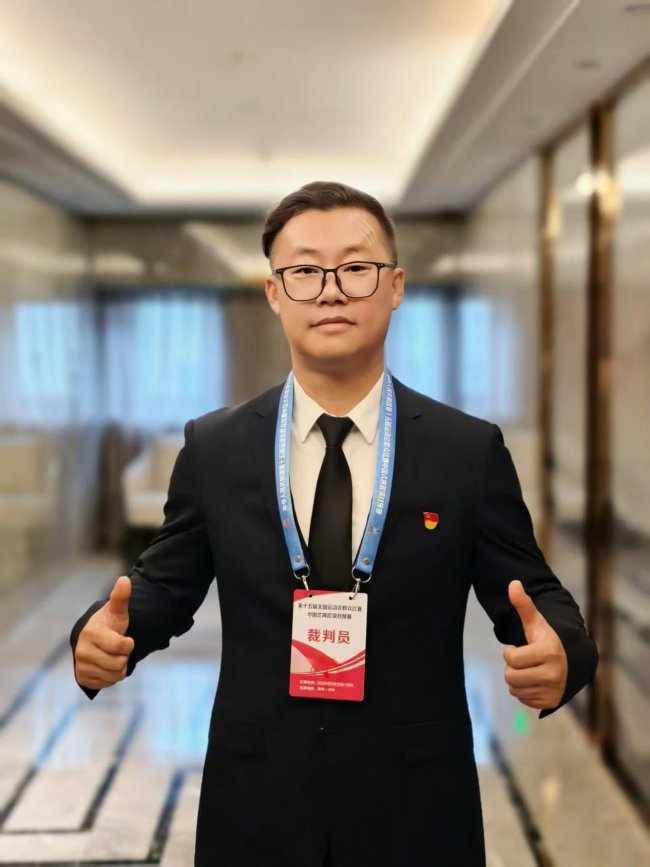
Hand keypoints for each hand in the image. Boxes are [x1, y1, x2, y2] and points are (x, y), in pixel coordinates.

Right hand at [74, 576, 134, 689]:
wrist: (92, 639)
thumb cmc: (108, 624)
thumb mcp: (117, 611)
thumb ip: (121, 597)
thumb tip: (124, 579)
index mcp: (92, 633)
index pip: (122, 646)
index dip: (129, 644)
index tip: (125, 639)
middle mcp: (83, 651)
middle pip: (119, 664)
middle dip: (124, 657)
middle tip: (117, 649)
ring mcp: (81, 666)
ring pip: (115, 676)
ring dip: (119, 668)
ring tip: (113, 656)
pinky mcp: (83, 678)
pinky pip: (108, 684)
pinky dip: (111, 677)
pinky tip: (106, 665)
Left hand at [503, 580, 567, 709]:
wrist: (572, 661)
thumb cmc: (548, 640)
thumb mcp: (537, 622)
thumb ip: (524, 604)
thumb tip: (513, 583)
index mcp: (548, 652)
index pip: (510, 658)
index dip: (510, 652)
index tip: (520, 648)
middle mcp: (553, 673)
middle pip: (510, 677)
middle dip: (512, 667)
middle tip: (524, 661)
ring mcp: (553, 690)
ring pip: (514, 689)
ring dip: (517, 679)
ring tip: (529, 670)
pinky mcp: (551, 702)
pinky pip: (523, 699)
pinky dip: (524, 691)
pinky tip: (534, 681)